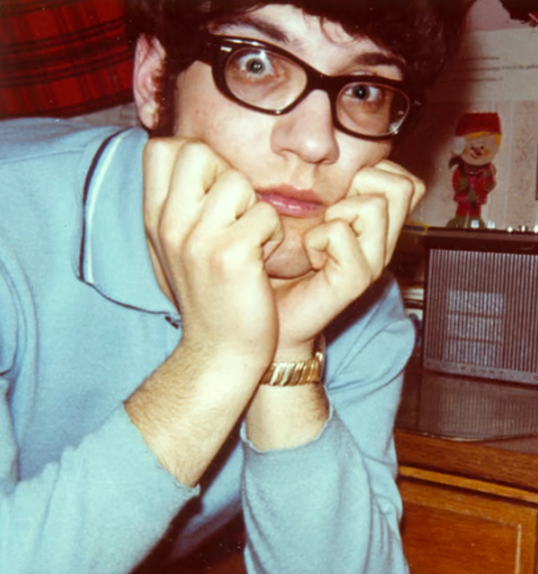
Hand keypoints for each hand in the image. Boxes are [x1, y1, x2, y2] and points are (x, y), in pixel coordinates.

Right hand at [142, 138, 283, 368]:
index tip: (213, 192)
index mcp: (155, 218)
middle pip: (196, 150)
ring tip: (251, 241)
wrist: (219, 352)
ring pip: (238, 181)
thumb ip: (179, 204)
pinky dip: (274, 235)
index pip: (162, 148)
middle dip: (227, 173)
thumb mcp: (177, 247)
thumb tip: (187, 154)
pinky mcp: (230, 255)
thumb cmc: (209, 297)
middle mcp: (169, 223)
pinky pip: (266, 215)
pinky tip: (263, 261)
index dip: (196, 157)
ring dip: (255, 208)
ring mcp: (197, 238)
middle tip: (237, 214)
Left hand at [269, 160, 424, 357]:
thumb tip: (328, 155)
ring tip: (318, 237)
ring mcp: (372, 263)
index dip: (377, 172)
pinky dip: (317, 238)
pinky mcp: (354, 280)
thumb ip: (326, 191)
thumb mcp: (308, 217)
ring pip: (375, 205)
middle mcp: (382, 243)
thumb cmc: (282, 267)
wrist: (272, 318)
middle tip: (332, 212)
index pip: (407, 181)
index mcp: (376, 226)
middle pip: (403, 186)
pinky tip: (309, 256)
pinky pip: (341, 233)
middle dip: (362, 184)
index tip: (342, 194)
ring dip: (337, 212)